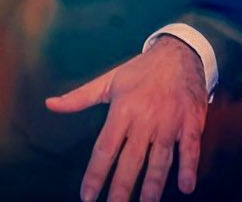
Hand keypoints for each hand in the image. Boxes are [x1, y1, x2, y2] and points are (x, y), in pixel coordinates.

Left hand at [46, 36, 207, 201]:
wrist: (178, 53)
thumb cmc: (140, 70)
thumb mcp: (109, 80)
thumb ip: (79, 97)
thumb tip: (50, 104)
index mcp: (123, 109)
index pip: (105, 148)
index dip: (96, 174)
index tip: (87, 197)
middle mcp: (145, 118)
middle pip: (132, 159)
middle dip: (122, 187)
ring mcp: (170, 122)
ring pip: (160, 159)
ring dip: (153, 185)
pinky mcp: (191, 123)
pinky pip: (190, 149)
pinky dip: (189, 168)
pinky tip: (186, 187)